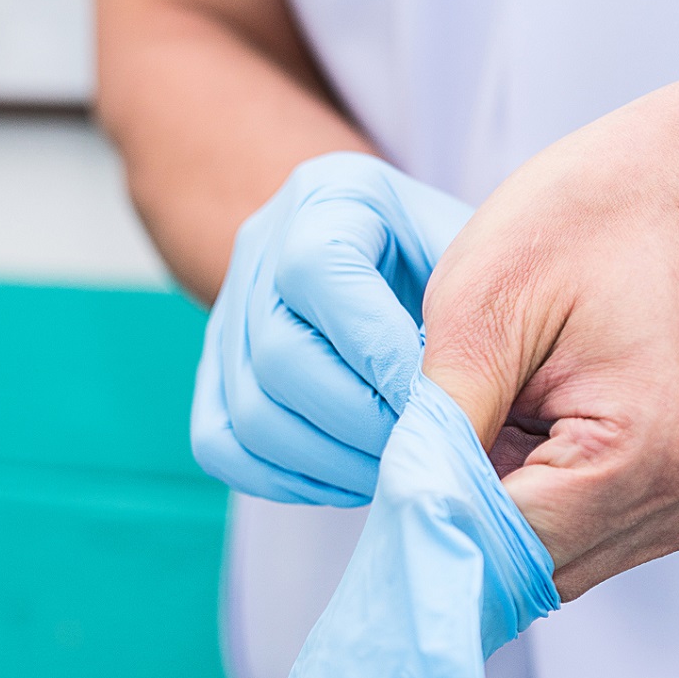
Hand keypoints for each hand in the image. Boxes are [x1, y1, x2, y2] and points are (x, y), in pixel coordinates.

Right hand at [192, 153, 472, 504]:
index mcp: (323, 198)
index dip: (376, 345)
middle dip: (361, 420)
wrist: (378, 253)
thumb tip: (459, 406)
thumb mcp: (470, 243)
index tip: (442, 396)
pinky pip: (223, 448)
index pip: (318, 269)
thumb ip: (467, 304)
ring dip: (329, 461)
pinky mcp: (208, 382)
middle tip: (422, 450)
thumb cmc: (440, 256)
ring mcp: (224, 322)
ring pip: (252, 415)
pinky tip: (346, 478)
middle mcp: (257, 253)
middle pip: (279, 356)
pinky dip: (287, 479)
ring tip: (393, 469)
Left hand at [418, 86, 678, 599]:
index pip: (503, 544)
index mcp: (643, 454)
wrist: (677, 186)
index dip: (426, 527)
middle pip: (519, 570)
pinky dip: (511, 500)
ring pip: (533, 564)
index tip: (371, 497)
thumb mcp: (479, 310)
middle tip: (402, 455)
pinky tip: (501, 433)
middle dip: (452, 523)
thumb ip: (439, 427)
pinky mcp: (658, 501)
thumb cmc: (577, 224)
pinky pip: (556, 536)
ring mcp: (674, 509)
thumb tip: (399, 516)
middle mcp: (674, 500)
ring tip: (467, 426)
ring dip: (482, 513)